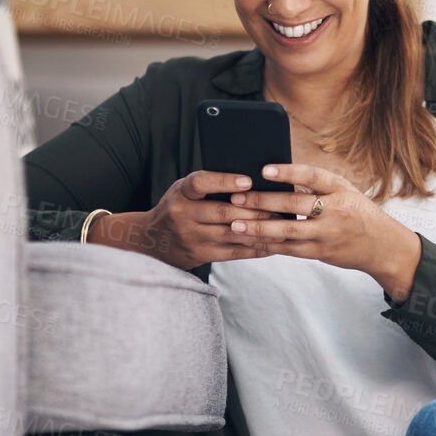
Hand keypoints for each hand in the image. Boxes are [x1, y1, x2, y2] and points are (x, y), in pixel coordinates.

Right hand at [88, 171, 279, 269]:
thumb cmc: (178, 207)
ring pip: (233, 234)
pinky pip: (234, 253)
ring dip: (261, 230)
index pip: (201, 183)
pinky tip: (273, 245)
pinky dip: (256, 248)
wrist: (152, 241)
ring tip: (284, 226)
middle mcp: (183, 214)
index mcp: (181, 192)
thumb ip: (209, 185)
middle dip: (256, 209)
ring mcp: (192, 237)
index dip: (224, 181)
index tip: (248, 180)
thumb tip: (252, 180)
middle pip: (224, 212)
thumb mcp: (184, 190)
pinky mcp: (200, 255)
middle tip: (282, 206)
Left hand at [229, 162, 422, 300]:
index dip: (288, 172)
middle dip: (263, 202)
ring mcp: (326, 234)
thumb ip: (317, 184)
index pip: (312, 176)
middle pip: (294, 205)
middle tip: (237, 198)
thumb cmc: (358, 213)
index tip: (265, 169)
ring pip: (287, 231)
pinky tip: (249, 241)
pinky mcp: (319, 252)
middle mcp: (334, 211)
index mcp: (340, 189)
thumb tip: (279, 176)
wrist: (382, 246)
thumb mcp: (345, 191)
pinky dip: (267, 245)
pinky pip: (288, 249)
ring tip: (235, 225)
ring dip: (259, 229)